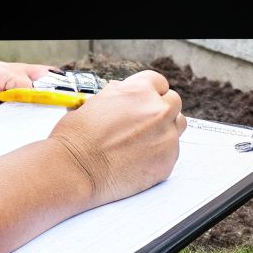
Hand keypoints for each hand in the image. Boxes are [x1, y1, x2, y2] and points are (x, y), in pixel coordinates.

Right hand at [47, 70, 184, 206]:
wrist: (75, 170)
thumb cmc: (77, 137)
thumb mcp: (96, 101)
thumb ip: (120, 95)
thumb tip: (126, 93)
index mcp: (140, 91)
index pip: (158, 82)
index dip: (150, 92)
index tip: (146, 101)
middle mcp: (158, 110)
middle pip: (173, 102)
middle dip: (160, 109)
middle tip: (143, 123)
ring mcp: (166, 136)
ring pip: (178, 125)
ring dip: (165, 129)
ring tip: (143, 141)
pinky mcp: (168, 161)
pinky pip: (172, 151)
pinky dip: (159, 154)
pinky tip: (138, 160)